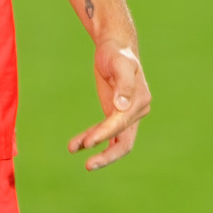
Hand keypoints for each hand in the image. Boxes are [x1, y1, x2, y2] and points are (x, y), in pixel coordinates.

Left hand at [68, 40, 150, 170]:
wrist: (115, 47)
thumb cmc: (117, 54)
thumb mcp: (120, 64)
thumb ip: (124, 84)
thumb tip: (121, 106)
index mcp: (140, 101)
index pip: (122, 124)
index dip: (105, 134)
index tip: (88, 142)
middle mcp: (136, 112)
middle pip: (124, 142)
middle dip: (107, 156)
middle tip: (88, 165)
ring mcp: (125, 115)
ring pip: (113, 141)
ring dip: (95, 147)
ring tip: (72, 148)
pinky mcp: (114, 114)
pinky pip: (104, 132)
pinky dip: (91, 138)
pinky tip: (75, 144)